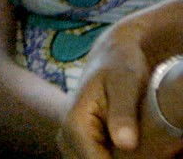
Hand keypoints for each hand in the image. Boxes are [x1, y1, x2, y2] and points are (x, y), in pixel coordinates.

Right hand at [61, 24, 182, 156]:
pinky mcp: (79, 141)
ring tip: (131, 137)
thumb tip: (126, 144)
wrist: (111, 55)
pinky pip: (93, 158)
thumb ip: (123, 113)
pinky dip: (109, 156)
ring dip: (111, 158)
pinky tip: (127, 145)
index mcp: (75, 124)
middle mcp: (66, 135)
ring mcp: (70, 139)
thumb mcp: (126, 84)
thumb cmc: (120, 65)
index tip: (136, 148)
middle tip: (135, 139)